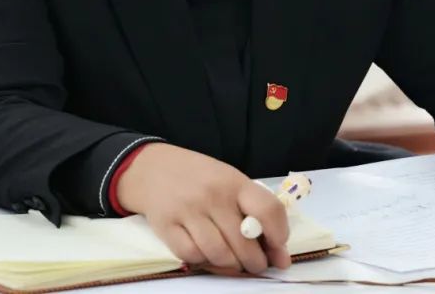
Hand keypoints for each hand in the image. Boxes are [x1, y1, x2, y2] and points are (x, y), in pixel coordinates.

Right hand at [116, 143, 290, 272]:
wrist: (153, 168)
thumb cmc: (200, 178)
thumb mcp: (230, 182)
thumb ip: (254, 213)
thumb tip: (281, 256)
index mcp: (234, 182)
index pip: (267, 209)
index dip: (279, 234)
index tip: (278, 246)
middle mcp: (213, 195)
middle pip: (243, 242)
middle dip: (256, 262)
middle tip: (256, 264)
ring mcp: (188, 211)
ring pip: (219, 254)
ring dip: (232, 267)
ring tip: (235, 263)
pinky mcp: (167, 226)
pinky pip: (192, 256)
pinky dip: (204, 262)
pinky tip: (208, 255)